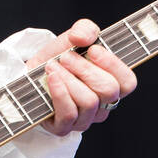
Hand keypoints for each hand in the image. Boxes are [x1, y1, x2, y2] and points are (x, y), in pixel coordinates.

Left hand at [25, 19, 137, 136]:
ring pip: (88, 101)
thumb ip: (85, 29)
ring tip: (53, 66)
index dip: (114, 65)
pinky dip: (59, 92)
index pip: (128, 82)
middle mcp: (102, 106)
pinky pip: (69, 114)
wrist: (30, 75)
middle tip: (66, 57)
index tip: (93, 49)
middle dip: (85, 69)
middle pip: (108, 90)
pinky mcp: (64, 128)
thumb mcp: (73, 37)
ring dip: (68, 78)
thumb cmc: (58, 58)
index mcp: (112, 84)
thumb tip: (84, 37)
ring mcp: (85, 119)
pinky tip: (50, 78)